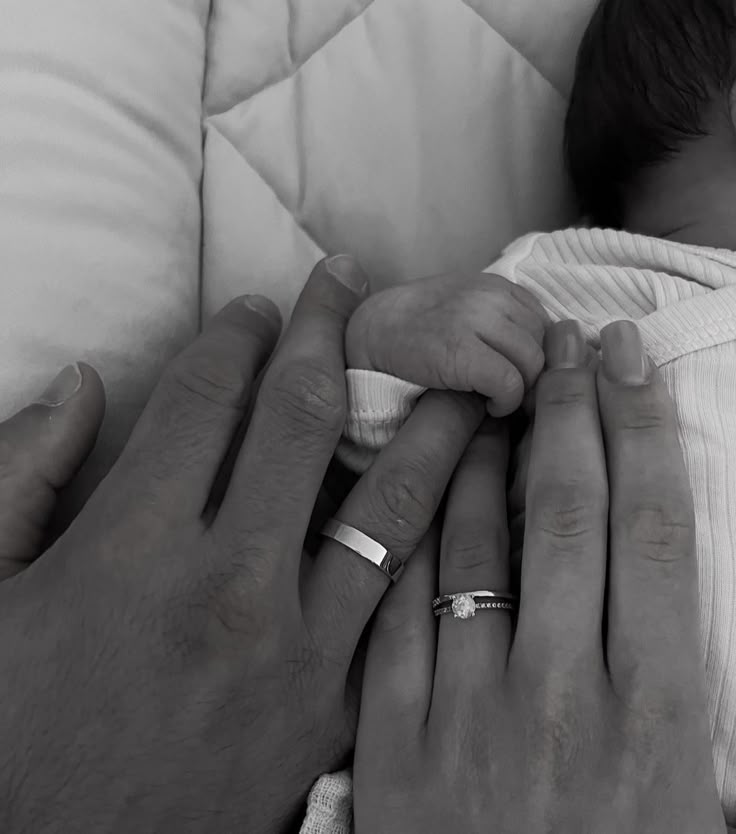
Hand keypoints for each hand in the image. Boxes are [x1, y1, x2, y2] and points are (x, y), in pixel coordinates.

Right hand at [0, 256, 484, 833]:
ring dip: (430, 422)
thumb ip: (21, 476)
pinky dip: (439, 534)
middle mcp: (229, 582)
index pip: (205, 397)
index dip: (234, 335)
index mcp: (131, 544)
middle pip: (300, 420)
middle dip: (326, 334)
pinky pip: (404, 598)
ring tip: (463, 369)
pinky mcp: (336, 708)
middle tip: (350, 284)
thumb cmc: (8, 737)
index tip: (259, 307)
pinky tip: (471, 493)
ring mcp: (298, 648)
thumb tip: (84, 384)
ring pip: (390, 502)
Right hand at [345, 272, 548, 416]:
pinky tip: (487, 406)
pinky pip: (510, 383)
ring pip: (534, 365)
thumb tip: (557, 361)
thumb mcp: (467, 314)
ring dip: (521, 391)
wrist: (366, 335)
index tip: (521, 379)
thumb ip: (506, 326)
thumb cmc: (418, 334)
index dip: (543, 359)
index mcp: (498, 286)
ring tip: (495, 399)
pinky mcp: (460, 351)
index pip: (551, 327)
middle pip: (547, 346)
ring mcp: (476, 320)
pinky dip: (505, 402)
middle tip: (510, 395)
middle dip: (535, 377)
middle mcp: (492, 296)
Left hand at [354, 319, 726, 832]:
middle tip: (561, 339)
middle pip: (566, 516)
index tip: (622, 359)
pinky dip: (410, 531)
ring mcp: (470, 711)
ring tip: (492, 388)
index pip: (647, 530)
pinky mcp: (392, 736)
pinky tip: (415, 476)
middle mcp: (566, 696)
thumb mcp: (682, 787)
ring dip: (485, 453)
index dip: (638, 430)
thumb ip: (668, 674)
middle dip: (568, 413)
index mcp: (657, 711)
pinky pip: (398, 607)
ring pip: (476, 544)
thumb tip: (646, 559)